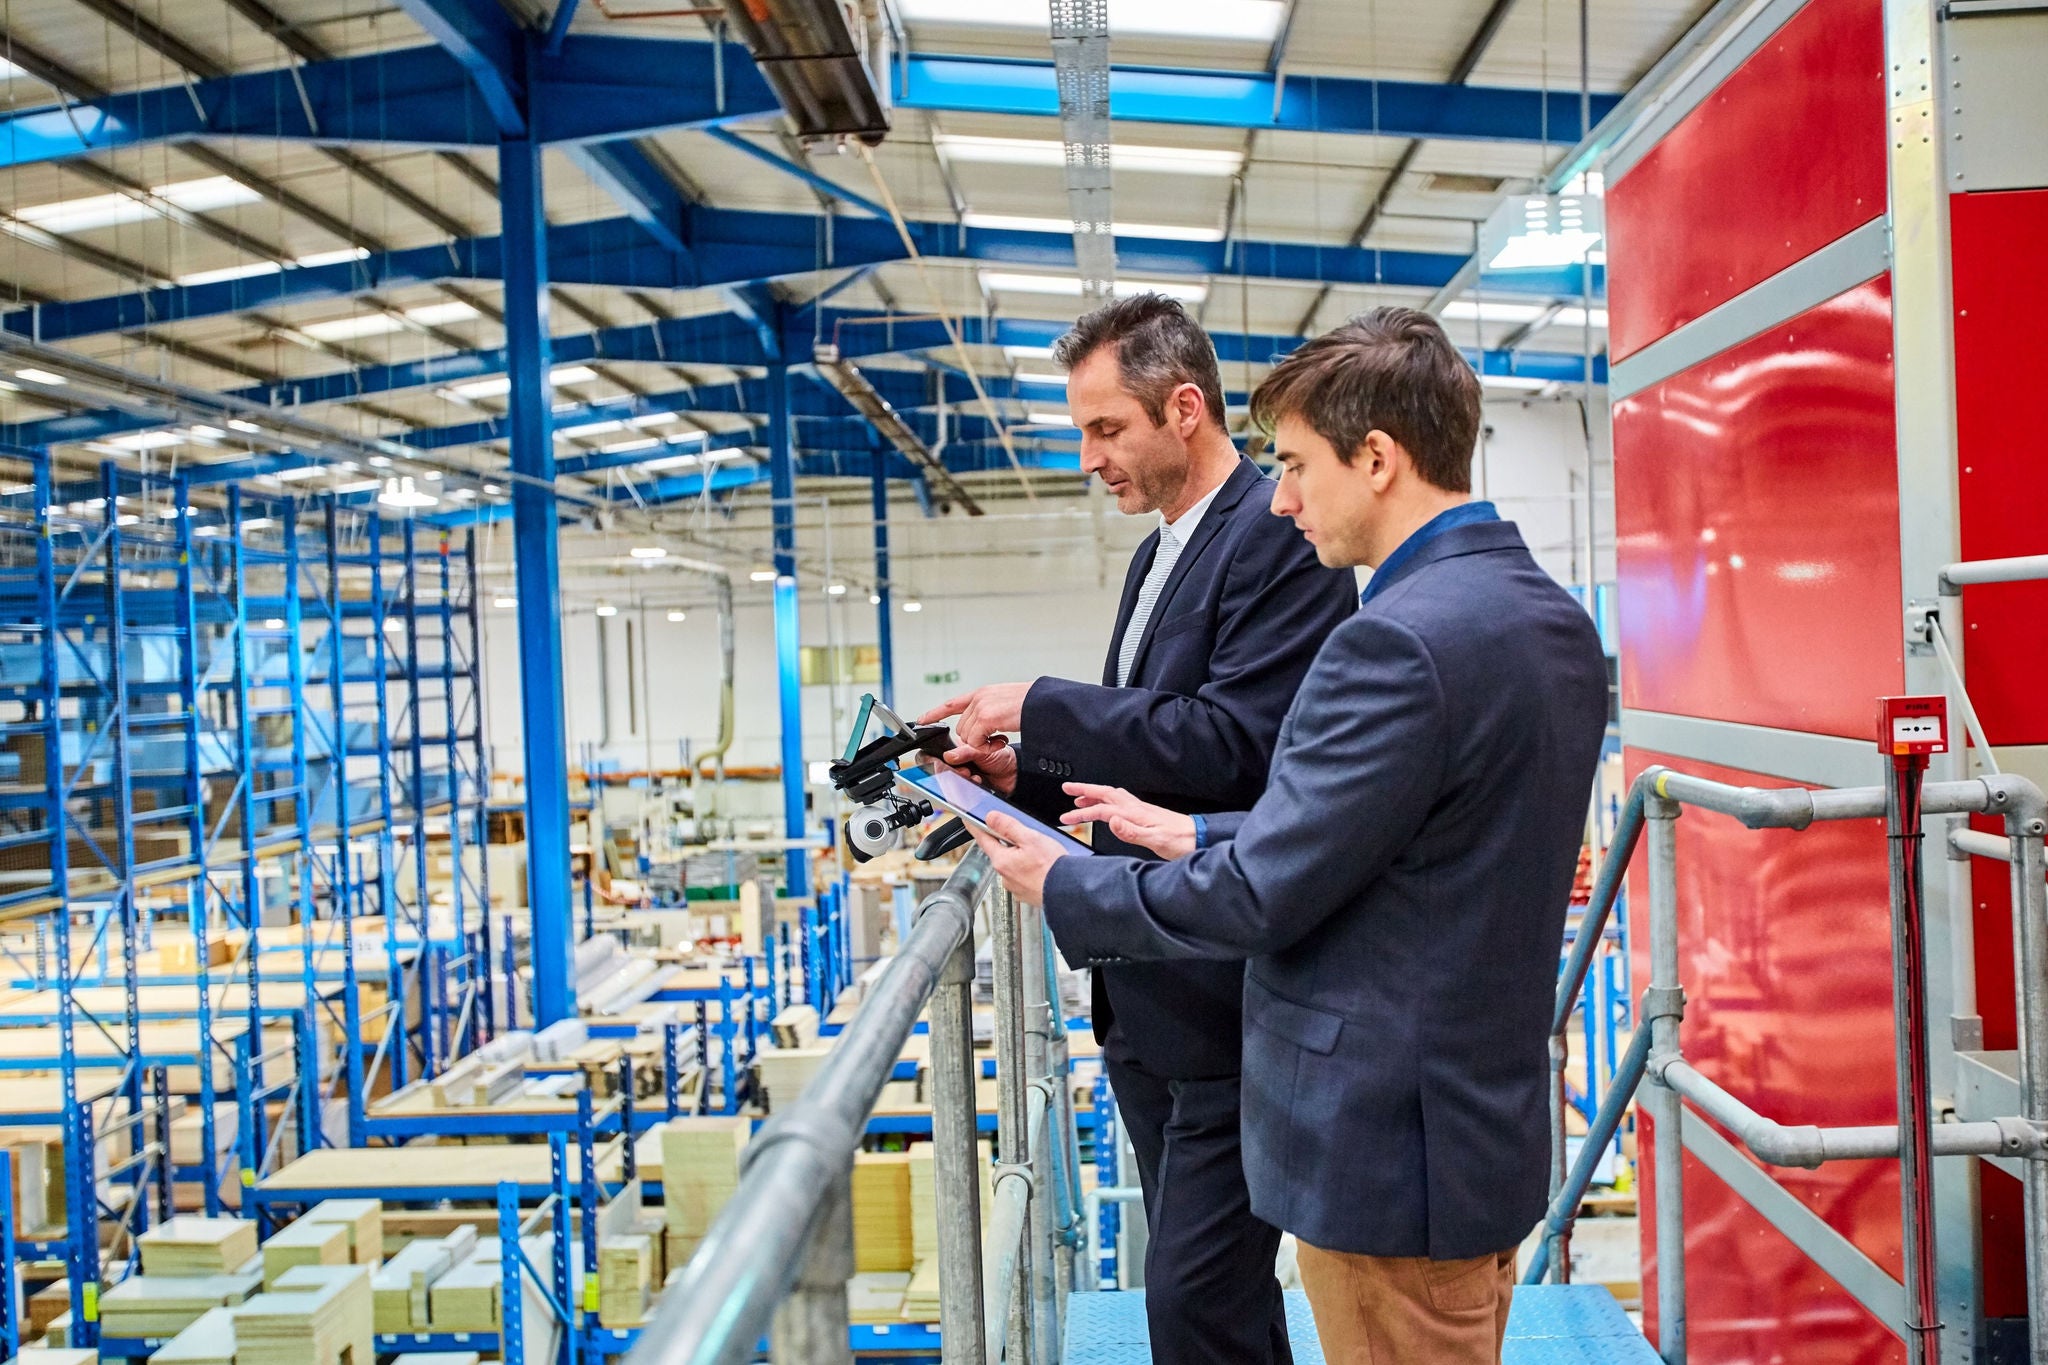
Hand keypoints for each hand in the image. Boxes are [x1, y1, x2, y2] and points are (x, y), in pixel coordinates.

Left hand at [918, 682, 1032, 749]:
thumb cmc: (1033, 704)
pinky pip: (976, 742)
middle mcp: (979, 698)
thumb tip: (979, 729)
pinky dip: (987, 748)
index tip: (922, 719)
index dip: (936, 712)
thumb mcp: (1007, 705)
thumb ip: (990, 713)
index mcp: (984, 693)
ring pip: (967, 736)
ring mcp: (981, 707)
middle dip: (975, 739)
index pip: (953, 703)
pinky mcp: (986, 718)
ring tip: (1001, 741)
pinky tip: (1001, 742)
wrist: (1047, 702)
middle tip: (996, 741)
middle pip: (961, 728)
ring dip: (982, 745)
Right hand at [943, 735, 1017, 796]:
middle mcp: (959, 765)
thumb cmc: (1001, 758)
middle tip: (965, 771)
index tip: (947, 764)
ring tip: (974, 777)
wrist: (1015, 774)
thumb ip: (965, 752)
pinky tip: (978, 782)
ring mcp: (964, 777)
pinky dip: (969, 789)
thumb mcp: (983, 751)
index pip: (940, 757)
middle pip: (944, 772)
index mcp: (959, 751)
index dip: (941, 762)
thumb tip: (948, 756)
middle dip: (954, 773)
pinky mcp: (969, 789)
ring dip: (962, 781)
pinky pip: (962, 793)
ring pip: (951, 783)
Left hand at [968, 811, 1067, 905]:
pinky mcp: (1026, 893)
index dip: (975, 827)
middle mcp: (1004, 876)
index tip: (968, 820)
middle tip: (1025, 836)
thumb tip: (991, 817)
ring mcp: (1015, 887)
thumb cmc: (1053, 868)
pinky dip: (1030, 871)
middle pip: (1000, 851)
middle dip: (1008, 842)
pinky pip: (1023, 877)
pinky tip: (1043, 868)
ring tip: (1041, 855)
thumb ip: (1008, 826)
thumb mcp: (1030, 838)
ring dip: (1022, 857)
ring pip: (1013, 864)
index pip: (982, 839)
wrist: (1069, 892)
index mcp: (1002, 860)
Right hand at [1060, 783, 1196, 859]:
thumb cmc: (1180, 841)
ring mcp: (1141, 809)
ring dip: (1095, 794)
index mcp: (1135, 814)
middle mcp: (1136, 808)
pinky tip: (1108, 806)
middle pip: (1105, 794)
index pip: (1102, 810)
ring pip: (1112, 796)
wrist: (1199, 838)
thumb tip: (1110, 821)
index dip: (1082, 814)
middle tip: (1067, 789)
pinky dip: (1108, 800)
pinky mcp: (1146, 814)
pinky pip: (1121, 801)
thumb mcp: (1155, 840)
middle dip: (1084, 790)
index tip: (1065, 818)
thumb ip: (1131, 831)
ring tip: (1081, 798)